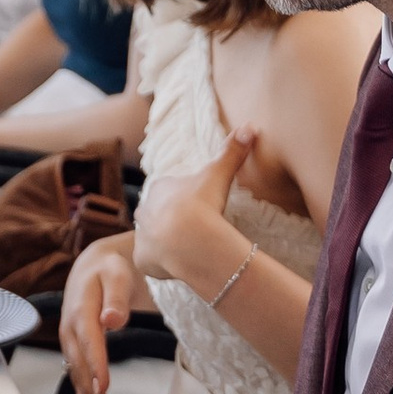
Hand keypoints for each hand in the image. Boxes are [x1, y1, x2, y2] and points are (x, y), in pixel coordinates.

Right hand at [57, 238, 144, 393]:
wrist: (94, 266)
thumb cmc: (110, 270)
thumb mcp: (117, 275)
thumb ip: (117, 298)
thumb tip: (112, 320)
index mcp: (80, 307)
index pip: (89, 340)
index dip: (95, 364)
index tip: (103, 385)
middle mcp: (69, 323)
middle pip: (77, 358)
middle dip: (87, 384)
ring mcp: (68, 333)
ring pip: (73, 365)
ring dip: (82, 388)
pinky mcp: (72, 341)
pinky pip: (75, 365)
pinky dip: (82, 383)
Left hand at [135, 128, 255, 284]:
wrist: (190, 240)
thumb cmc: (202, 204)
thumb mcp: (218, 174)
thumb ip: (232, 152)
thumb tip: (250, 126)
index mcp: (159, 188)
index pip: (169, 190)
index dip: (184, 198)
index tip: (198, 207)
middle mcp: (144, 209)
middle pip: (157, 213)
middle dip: (171, 219)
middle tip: (193, 229)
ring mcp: (142, 235)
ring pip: (152, 237)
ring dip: (165, 241)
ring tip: (186, 249)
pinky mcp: (143, 259)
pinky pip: (151, 262)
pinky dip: (161, 264)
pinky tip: (177, 266)